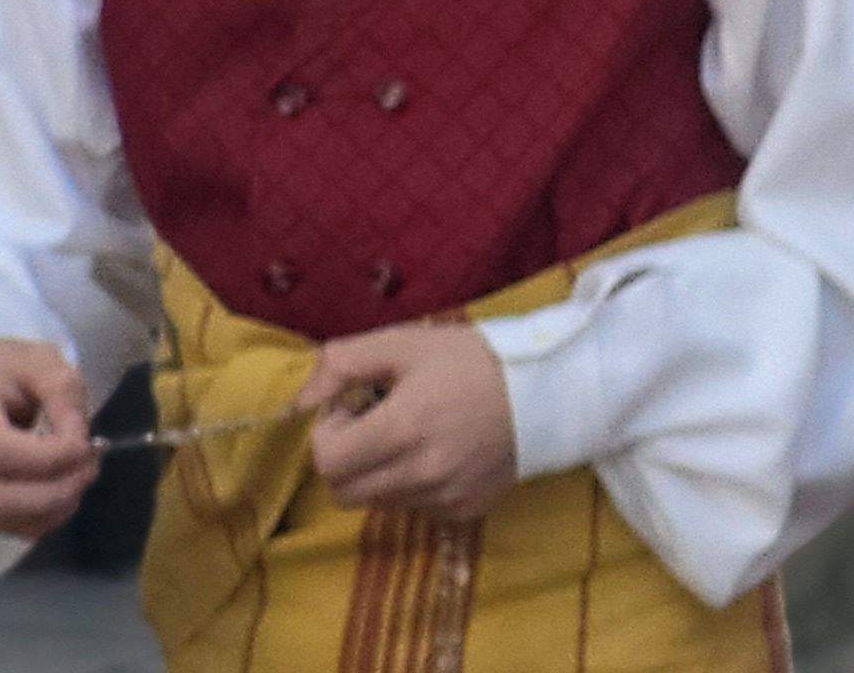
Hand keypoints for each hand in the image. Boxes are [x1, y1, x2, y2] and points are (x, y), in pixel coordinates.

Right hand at [0, 338, 99, 539]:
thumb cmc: (2, 370)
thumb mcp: (40, 361)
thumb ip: (64, 394)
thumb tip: (79, 442)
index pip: (0, 452)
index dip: (50, 458)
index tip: (86, 444)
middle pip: (0, 496)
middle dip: (58, 489)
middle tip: (92, 466)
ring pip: (2, 518)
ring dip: (53, 508)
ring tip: (81, 476)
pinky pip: (3, 526)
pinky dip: (41, 519)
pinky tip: (63, 493)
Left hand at [302, 323, 517, 520]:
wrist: (553, 390)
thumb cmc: (476, 360)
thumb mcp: (406, 343)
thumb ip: (343, 363)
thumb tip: (301, 400)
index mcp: (401, 429)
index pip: (326, 461)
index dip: (327, 432)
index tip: (353, 407)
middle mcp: (420, 473)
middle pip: (343, 492)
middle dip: (344, 458)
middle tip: (372, 424)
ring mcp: (443, 497)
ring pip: (377, 502)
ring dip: (377, 473)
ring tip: (408, 436)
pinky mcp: (464, 510)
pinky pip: (415, 509)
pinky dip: (412, 486)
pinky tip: (438, 452)